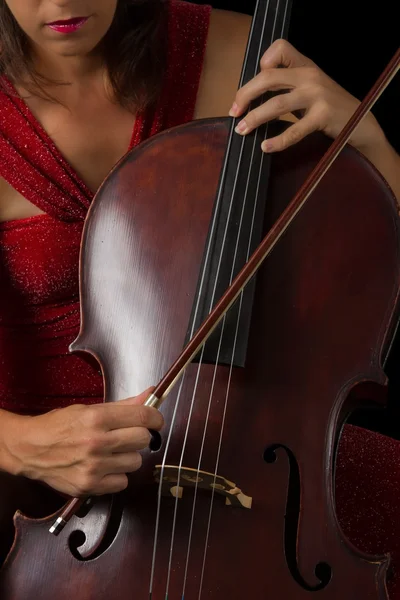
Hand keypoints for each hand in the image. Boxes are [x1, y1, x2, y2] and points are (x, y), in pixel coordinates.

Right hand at [2, 388, 162, 496]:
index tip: (156, 421)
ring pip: (135, 462)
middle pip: (143, 440)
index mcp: (97, 418)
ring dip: (127, 457)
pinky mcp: (89, 486)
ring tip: (111, 452)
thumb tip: (150, 394)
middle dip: (139, 436)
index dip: (156, 418)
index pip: (143, 417)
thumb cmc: (59, 426)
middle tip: (126, 436)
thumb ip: (123, 405)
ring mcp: (93, 467)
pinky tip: (104, 467)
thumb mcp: (90, 409)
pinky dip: (117, 476)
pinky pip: (122, 482)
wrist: (29, 448)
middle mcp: (96, 442)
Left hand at [229, 39, 385, 156]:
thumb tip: (255, 99)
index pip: (279, 49)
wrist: (361, 122)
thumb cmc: (330, 108)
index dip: (262, 64)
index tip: (253, 86)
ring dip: (255, 118)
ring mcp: (317, 95)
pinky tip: (266, 147)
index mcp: (305, 66)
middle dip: (246, 95)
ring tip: (242, 130)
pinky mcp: (322, 116)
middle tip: (234, 111)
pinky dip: (277, 140)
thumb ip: (289, 87)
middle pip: (268, 77)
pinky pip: (294, 129)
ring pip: (277, 104)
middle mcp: (310, 76)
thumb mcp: (312, 89)